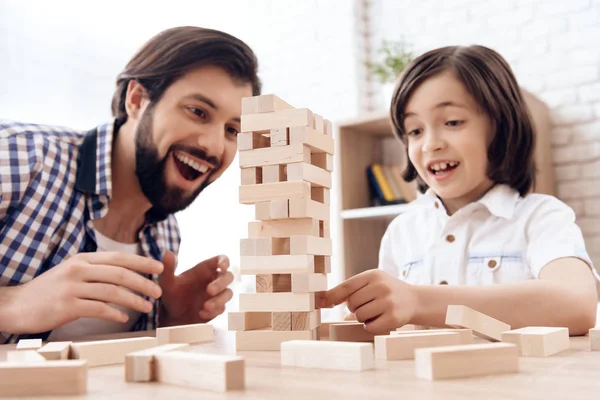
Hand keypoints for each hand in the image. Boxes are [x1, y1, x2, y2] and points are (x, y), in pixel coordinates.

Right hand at [5, 252, 162, 333]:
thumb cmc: (49, 291)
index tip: (159, 268)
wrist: (15, 305)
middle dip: (144, 282)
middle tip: (159, 291)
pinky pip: (98, 309)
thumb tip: (125, 273)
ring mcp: (72, 288)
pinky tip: (124, 318)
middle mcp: (79, 270)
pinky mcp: (66, 307)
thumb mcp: (72, 272)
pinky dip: (115, 313)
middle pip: (120, 273)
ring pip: (113, 291)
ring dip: (134, 300)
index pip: (119, 257)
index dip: (142, 262)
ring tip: (147, 307)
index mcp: (83, 259)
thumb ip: (96, 270)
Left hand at [158, 251, 233, 326]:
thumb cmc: (172, 294)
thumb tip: (167, 253)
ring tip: (206, 306)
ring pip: (228, 293)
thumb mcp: (167, 282)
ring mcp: (217, 295)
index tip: (222, 266)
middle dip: (221, 283)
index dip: (224, 261)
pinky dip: (213, 311)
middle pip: (228, 276)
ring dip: (219, 299)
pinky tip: (202, 314)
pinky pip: (221, 308)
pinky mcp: (217, 308)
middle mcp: (214, 280)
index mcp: (205, 269)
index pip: (221, 260)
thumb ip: (168, 268)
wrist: (172, 316)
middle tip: (209, 290)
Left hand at [320, 269, 417, 333]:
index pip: (347, 286)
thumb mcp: (372, 283)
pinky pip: (369, 327)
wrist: (415, 300)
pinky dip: (371, 327)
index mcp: (373, 275)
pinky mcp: (394, 318)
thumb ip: (352, 290)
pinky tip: (381, 320)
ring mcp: (388, 302)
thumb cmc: (386, 291)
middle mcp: (381, 286)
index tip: (319, 302)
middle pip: (352, 304)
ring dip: (363, 318)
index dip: (331, 296)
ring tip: (376, 312)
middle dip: (355, 308)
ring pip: (359, 316)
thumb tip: (325, 300)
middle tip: (368, 306)